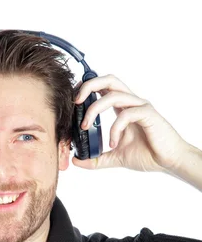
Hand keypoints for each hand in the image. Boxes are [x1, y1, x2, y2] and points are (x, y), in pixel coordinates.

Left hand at [72, 74, 188, 173]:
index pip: (103, 88)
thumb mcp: (114, 158)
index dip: (87, 88)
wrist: (168, 161)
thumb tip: (76, 160)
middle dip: (89, 86)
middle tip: (75, 101)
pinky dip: (114, 129)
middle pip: (109, 80)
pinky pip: (126, 115)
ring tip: (85, 127)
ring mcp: (140, 107)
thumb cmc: (147, 154)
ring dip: (94, 110)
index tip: (73, 101)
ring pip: (114, 95)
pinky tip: (113, 144)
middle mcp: (131, 103)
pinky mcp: (148, 115)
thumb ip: (96, 159)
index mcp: (123, 108)